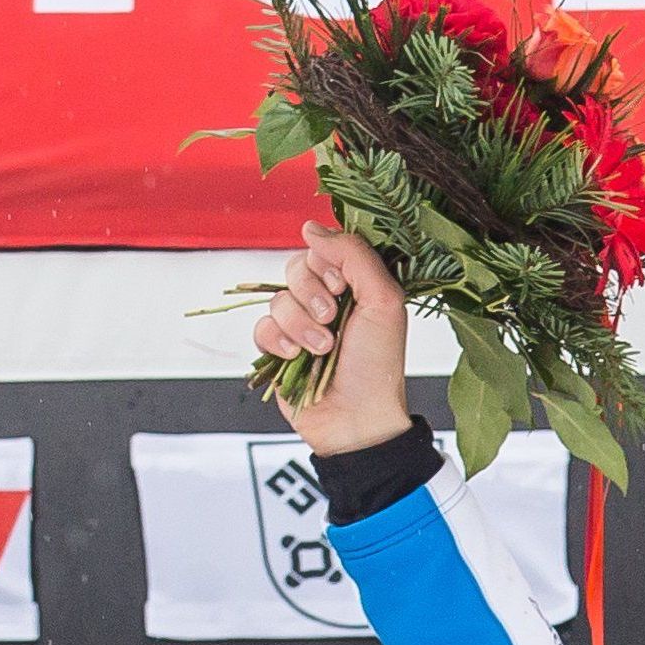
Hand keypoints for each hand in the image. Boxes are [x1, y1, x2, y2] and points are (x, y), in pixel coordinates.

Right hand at [253, 221, 412, 456]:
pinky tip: (297, 356)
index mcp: (356, 286)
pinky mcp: (278, 346)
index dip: (327, 264)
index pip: (325, 249)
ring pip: (277, 299)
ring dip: (300, 325)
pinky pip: (261, 325)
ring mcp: (301, 323)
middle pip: (296, 267)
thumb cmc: (378, 364)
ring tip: (322, 349)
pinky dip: (278, 341)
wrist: (356, 418)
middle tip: (333, 320)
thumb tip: (311, 226)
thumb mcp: (383, 301)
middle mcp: (327, 300)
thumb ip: (354, 256)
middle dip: (312, 295)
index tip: (343, 288)